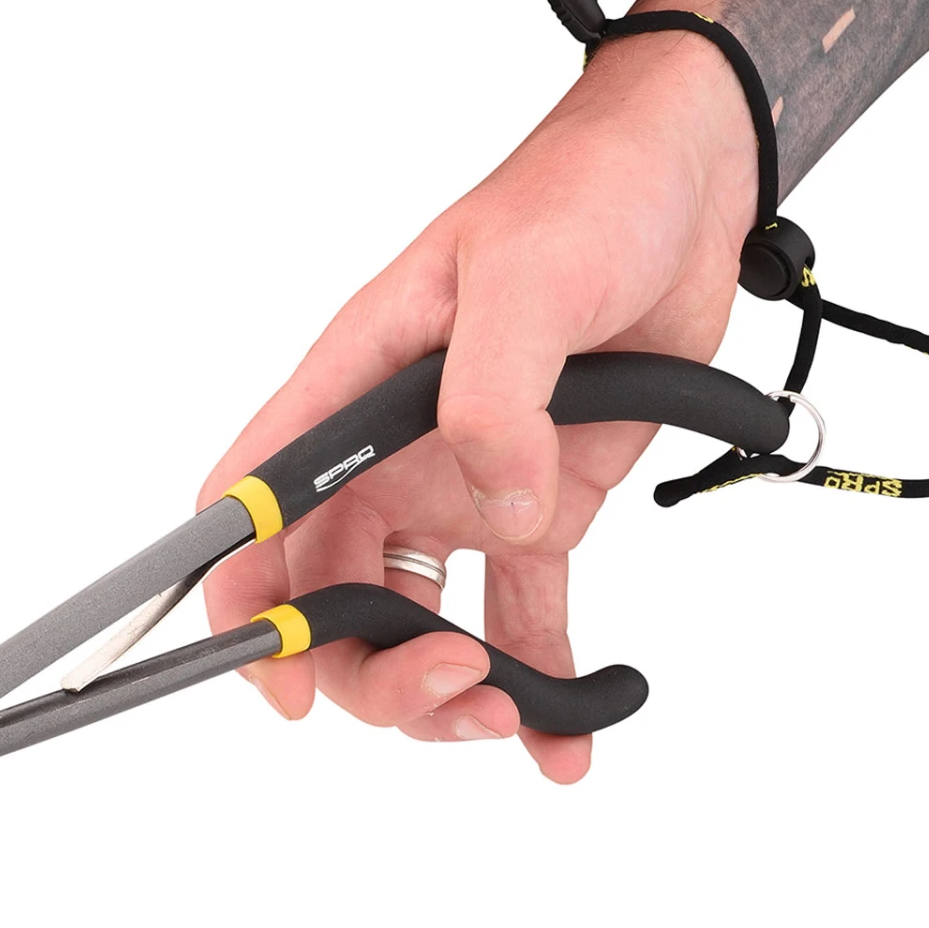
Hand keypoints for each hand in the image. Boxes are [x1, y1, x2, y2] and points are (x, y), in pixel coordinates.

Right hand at [199, 21, 758, 781]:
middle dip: (367, 667)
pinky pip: (523, 614)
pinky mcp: (537, 509)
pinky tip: (570, 734)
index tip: (279, 675)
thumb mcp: (527, 277)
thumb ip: (496, 396)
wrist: (684, 193)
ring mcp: (460, 488)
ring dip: (447, 690)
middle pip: (331, 592)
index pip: (256, 500)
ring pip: (414, 621)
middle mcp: (389, 453)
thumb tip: (500, 513)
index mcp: (353, 389)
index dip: (244, 595)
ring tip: (516, 715)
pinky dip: (542, 679)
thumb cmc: (582, 200)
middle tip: (450, 685)